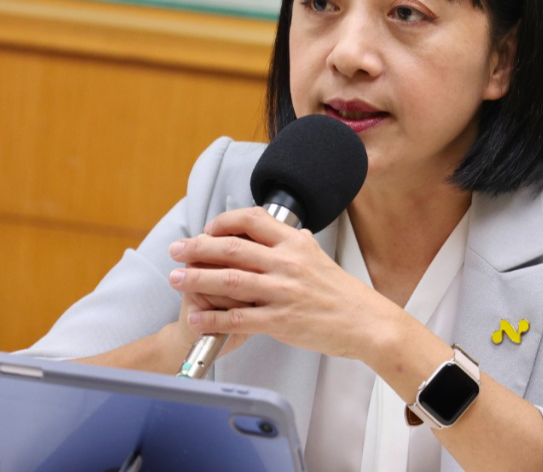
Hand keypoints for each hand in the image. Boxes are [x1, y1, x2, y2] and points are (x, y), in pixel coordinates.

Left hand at [167, 207, 401, 361]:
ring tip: (176, 279)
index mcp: (296, 244)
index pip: (252, 219)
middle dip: (198, 247)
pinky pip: (238, 318)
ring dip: (197, 279)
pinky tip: (197, 319)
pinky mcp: (281, 320)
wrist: (366, 323)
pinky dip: (213, 319)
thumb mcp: (320, 257)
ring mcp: (283, 292)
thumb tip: (282, 232)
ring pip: (229, 280)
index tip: (208, 229)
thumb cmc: (344, 295)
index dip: (223, 222)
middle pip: (232, 247)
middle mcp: (288, 263)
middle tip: (177, 250)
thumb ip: (297, 245)